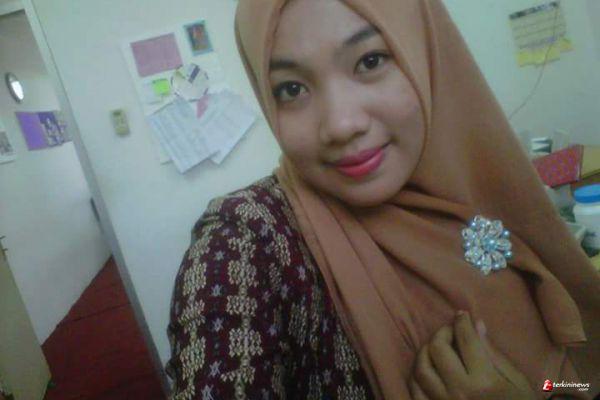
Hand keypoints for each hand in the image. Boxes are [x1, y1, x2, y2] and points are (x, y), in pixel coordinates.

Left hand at [408, 311, 536, 399]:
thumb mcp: (517, 382)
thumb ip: (494, 354)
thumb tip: (476, 325)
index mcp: (484, 382)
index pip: (466, 340)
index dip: (462, 322)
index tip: (462, 315)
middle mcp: (459, 392)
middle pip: (437, 350)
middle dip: (443, 333)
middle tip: (451, 330)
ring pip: (421, 369)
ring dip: (426, 352)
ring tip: (437, 348)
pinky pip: (415, 390)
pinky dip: (417, 375)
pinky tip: (429, 368)